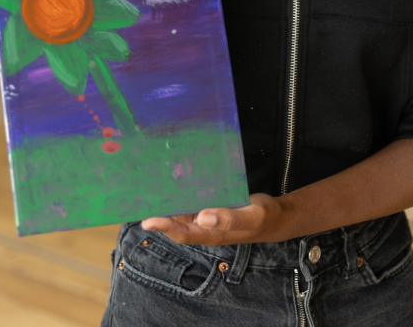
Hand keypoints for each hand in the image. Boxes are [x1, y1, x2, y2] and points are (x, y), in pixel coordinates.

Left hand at [140, 193, 287, 244]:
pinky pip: (188, 200)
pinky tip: (169, 178)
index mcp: (210, 234)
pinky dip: (178, 193)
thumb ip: (229, 219)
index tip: (147, 220)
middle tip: (138, 195)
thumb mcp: (252, 216)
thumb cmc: (263, 217)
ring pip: (178, 210)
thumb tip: (203, 218)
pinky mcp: (206, 206)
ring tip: (146, 183)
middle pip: (173, 221)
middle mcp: (202, 226)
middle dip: (156, 212)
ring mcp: (203, 216)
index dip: (163, 227)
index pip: (181, 233)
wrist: (275, 217)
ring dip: (164, 201)